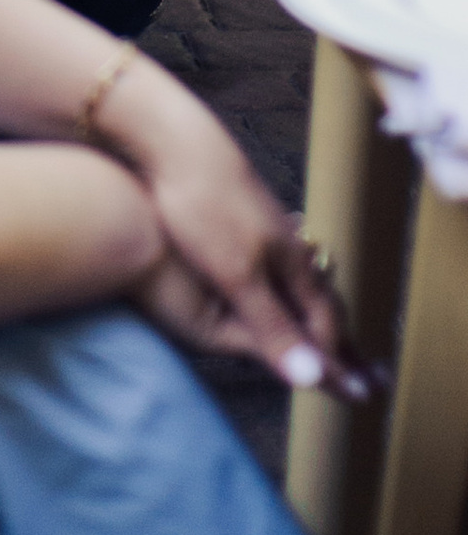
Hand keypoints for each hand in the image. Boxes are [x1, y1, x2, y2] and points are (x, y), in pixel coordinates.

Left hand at [97, 55, 361, 396]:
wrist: (175, 139)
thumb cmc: (204, 206)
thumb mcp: (236, 274)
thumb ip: (273, 325)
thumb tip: (315, 379)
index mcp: (294, 265)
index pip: (326, 324)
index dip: (338, 362)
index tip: (358, 395)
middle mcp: (287, 248)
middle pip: (319, 303)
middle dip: (335, 339)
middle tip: (359, 367)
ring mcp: (265, 229)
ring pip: (297, 282)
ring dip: (311, 313)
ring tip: (321, 331)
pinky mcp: (240, 216)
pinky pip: (274, 264)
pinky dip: (284, 288)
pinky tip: (277, 279)